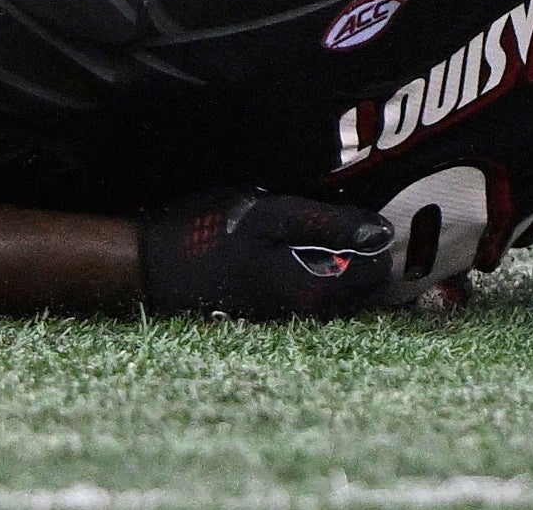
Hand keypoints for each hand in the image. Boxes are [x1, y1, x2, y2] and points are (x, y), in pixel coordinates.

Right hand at [133, 185, 395, 319]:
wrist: (150, 268)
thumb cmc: (210, 235)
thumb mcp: (268, 217)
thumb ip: (327, 224)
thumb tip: (382, 231)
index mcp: (311, 293)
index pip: (376, 276)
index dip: (380, 243)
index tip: (372, 214)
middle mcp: (305, 315)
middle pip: (362, 290)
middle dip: (367, 256)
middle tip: (355, 218)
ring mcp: (286, 316)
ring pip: (339, 293)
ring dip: (345, 263)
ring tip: (334, 227)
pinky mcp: (270, 310)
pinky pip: (315, 293)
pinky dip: (322, 270)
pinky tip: (306, 245)